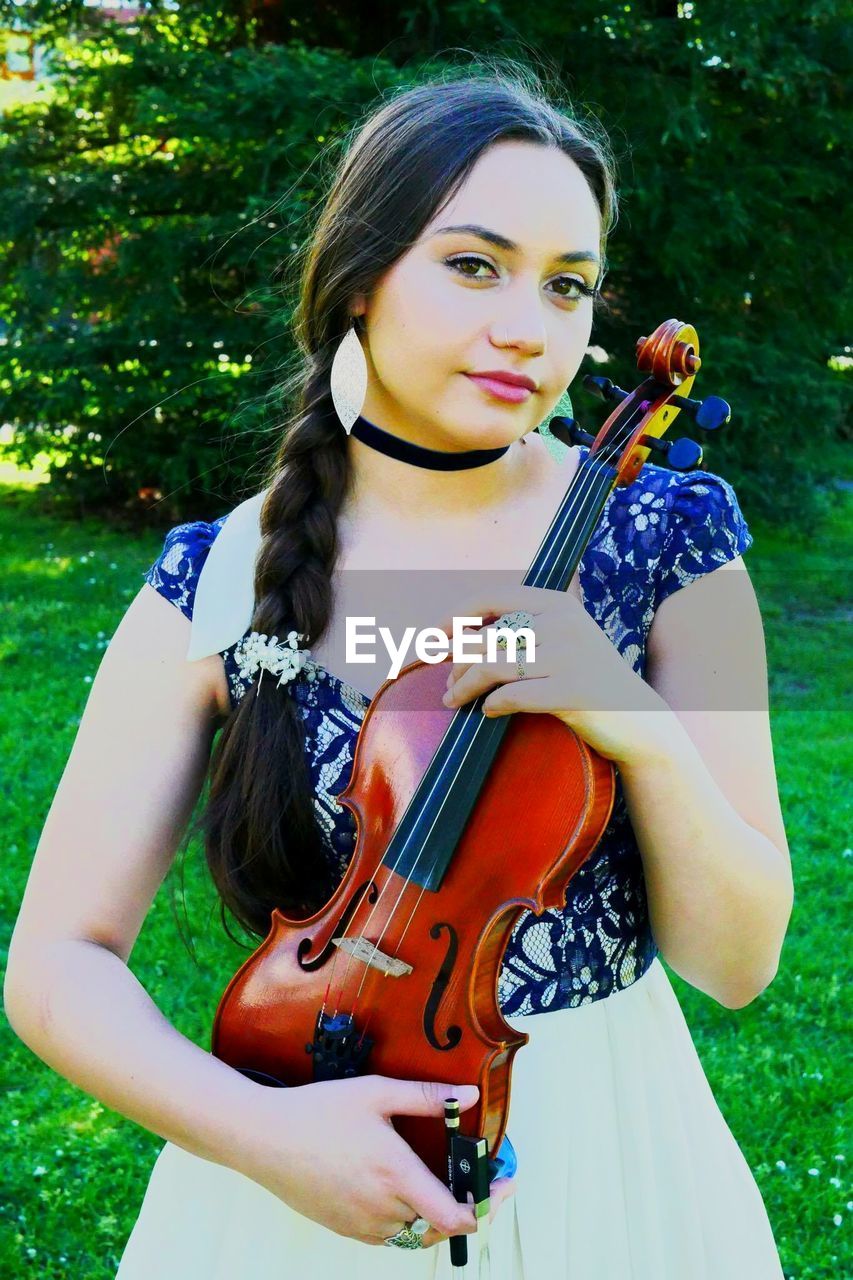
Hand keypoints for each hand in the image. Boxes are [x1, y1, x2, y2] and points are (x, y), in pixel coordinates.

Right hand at [235, 1074, 515, 1248]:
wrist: (264, 1138)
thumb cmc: (318, 1111)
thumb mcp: (376, 1092)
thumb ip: (427, 1096)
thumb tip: (469, 1095)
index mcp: (396, 1174)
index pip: (455, 1215)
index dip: (486, 1207)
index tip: (502, 1186)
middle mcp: (382, 1207)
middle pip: (440, 1228)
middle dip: (465, 1208)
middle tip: (475, 1182)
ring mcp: (362, 1224)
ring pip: (414, 1234)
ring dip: (434, 1216)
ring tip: (440, 1184)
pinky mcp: (345, 1230)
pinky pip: (388, 1236)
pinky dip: (405, 1220)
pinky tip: (400, 1191)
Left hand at [436, 585, 672, 766]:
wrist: (639, 720)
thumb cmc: (590, 680)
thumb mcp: (564, 640)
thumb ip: (525, 629)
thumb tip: (459, 636)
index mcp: (558, 604)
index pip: (492, 598)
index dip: (455, 615)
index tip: (432, 636)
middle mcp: (563, 623)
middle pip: (487, 639)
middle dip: (458, 664)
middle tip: (448, 686)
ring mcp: (569, 656)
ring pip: (492, 667)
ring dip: (464, 687)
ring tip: (454, 700)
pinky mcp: (571, 690)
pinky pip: (512, 696)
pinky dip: (492, 705)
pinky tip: (488, 712)